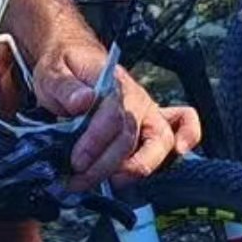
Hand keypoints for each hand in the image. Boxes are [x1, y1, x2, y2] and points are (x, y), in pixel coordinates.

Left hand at [31, 49, 201, 190]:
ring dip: (139, 165)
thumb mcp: (53, 73)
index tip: (76, 161)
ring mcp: (147, 111)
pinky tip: (180, 152)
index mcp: (112, 82)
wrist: (74, 61)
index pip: (113, 114)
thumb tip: (83, 101)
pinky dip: (189, 136)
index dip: (95, 141)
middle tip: (80, 178)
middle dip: (106, 163)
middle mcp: (136, 97)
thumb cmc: (65, 68)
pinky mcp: (151, 123)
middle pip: (132, 135)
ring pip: (160, 139)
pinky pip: (183, 124)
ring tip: (113, 180)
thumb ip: (65, 87)